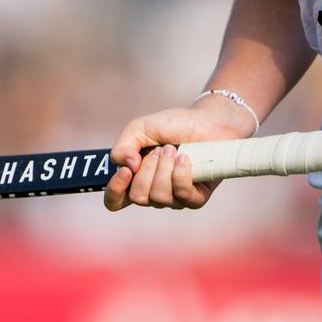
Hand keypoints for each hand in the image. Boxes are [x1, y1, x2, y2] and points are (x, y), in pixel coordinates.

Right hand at [102, 100, 254, 211]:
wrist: (207, 121)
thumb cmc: (173, 125)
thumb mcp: (140, 128)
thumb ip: (123, 146)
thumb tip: (127, 168)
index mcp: (135, 178)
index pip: (115, 200)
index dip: (114, 191)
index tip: (126, 171)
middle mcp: (153, 192)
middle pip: (137, 197)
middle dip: (148, 169)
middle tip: (160, 149)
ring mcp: (174, 198)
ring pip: (159, 197)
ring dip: (165, 168)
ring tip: (173, 150)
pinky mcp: (196, 198)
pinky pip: (182, 195)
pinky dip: (181, 174)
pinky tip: (185, 159)